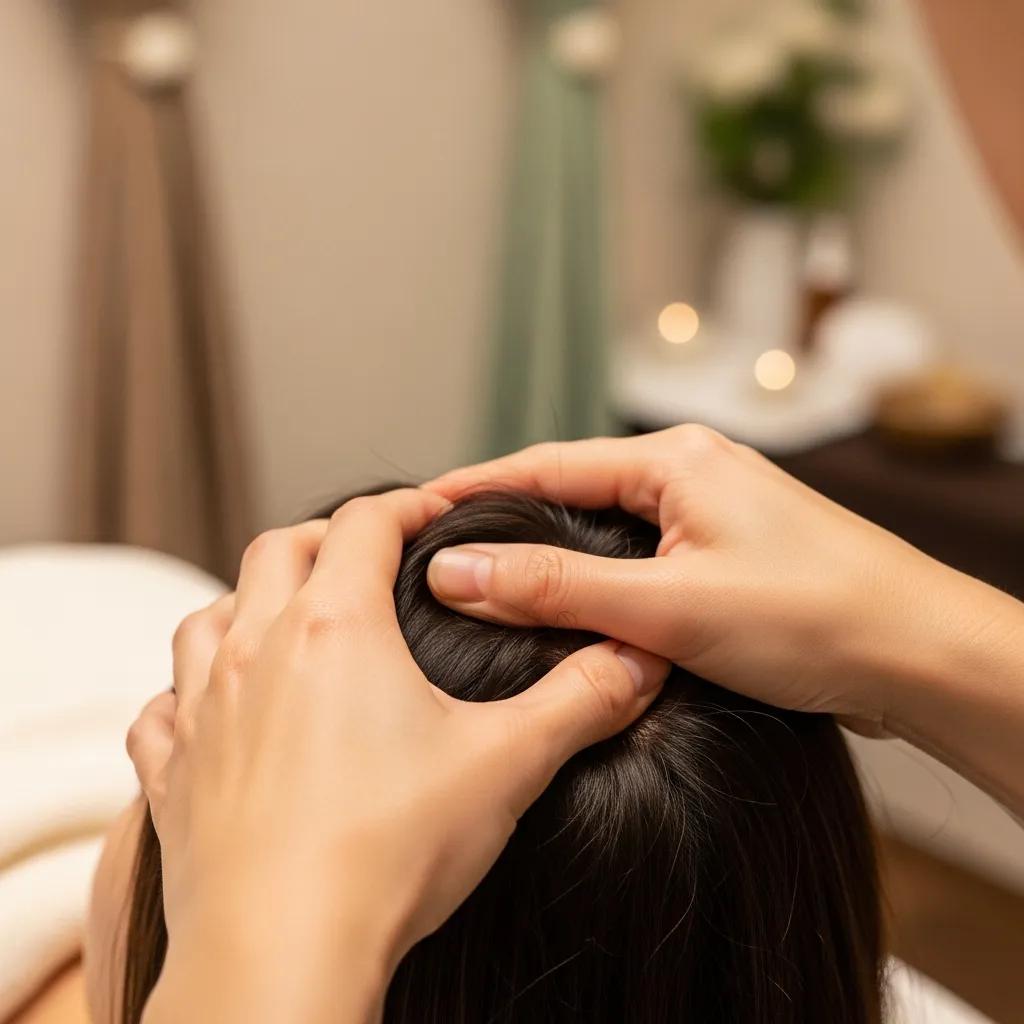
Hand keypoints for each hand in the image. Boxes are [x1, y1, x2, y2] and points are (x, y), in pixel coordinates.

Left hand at [127, 489, 667, 1021]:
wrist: (283, 954)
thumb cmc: (390, 851)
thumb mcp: (508, 764)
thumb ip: (581, 702)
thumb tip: (640, 661)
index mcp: (337, 627)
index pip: (363, 523)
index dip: (402, 505)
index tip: (431, 512)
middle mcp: (258, 650)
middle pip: (276, 549)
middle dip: (323, 537)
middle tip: (364, 556)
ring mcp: (204, 711)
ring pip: (205, 618)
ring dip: (245, 603)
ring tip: (283, 621)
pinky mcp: (173, 777)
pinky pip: (160, 712)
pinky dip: (183, 696)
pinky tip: (209, 713)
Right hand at [424, 427, 1011, 730]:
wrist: (922, 657)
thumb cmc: (814, 619)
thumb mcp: (666, 606)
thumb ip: (554, 588)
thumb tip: (455, 571)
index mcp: (675, 460)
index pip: (546, 465)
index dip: (474, 488)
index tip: (413, 508)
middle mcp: (693, 472)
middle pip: (572, 490)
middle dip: (506, 519)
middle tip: (439, 551)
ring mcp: (713, 514)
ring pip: (606, 528)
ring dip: (551, 554)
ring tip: (487, 581)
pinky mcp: (728, 556)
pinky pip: (641, 558)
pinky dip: (598, 579)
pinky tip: (570, 609)